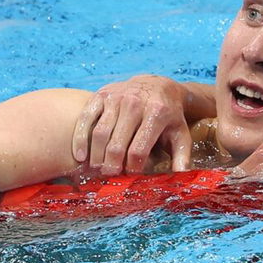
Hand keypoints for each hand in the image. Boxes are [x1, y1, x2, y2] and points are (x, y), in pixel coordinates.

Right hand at [71, 75, 191, 174]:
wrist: (157, 85)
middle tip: (110, 177)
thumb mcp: (181, 134)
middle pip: (117, 144)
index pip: (139, 149)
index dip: (133, 168)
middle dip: (112, 165)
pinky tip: (80, 156)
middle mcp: (135, 102)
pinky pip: (86, 118)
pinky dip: (80, 138)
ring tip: (97, 170)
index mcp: (157, 113)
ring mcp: (116, 97)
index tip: (131, 176)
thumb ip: (182, 156)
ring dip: (96, 156)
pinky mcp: (101, 94)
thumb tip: (182, 176)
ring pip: (100, 133)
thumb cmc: (169, 116)